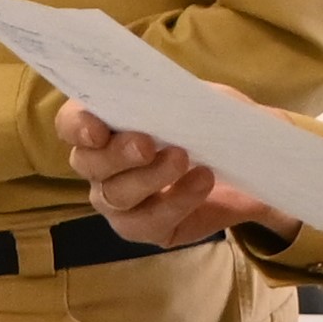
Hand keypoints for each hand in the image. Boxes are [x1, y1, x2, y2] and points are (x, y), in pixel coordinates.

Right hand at [60, 102, 293, 247]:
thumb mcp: (197, 99)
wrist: (252, 161)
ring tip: (184, 160)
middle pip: (87, 163)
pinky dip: (177, 200)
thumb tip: (157, 94)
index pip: (70, 124)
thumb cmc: (211, 122)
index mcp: (104, 124)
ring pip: (115, 195)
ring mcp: (118, 201)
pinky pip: (149, 222)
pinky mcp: (145, 228)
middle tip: (147, 145)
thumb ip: (171, 96)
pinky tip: (203, 181)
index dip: (76, 126)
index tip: (98, 129)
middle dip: (116, 154)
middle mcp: (100, 166)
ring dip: (150, 177)